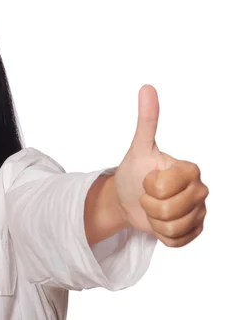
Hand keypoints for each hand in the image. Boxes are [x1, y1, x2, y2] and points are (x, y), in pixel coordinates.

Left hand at [114, 85, 208, 246]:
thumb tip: (147, 87)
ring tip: (152, 208)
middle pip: (169, 210)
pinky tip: (159, 222)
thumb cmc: (134, 171)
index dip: (149, 187)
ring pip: (172, 228)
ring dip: (154, 221)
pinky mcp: (195, 230)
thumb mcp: (138, 148)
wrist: (128, 198)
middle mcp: (200, 189)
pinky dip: (160, 235)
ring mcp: (200, 211)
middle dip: (149, 205)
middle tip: (147, 195)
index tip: (148, 179)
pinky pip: (177, 241)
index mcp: (190, 169)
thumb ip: (146, 120)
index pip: (165, 188)